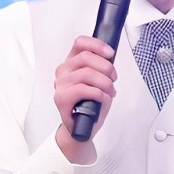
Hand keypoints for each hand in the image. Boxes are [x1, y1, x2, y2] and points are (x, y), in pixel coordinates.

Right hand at [54, 36, 116, 160]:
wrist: (82, 129)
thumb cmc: (90, 105)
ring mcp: (60, 85)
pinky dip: (99, 94)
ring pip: (87, 73)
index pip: (80, 43)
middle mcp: (63, 71)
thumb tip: (110, 58)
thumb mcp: (99, 82)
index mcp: (71, 63)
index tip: (110, 54)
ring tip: (110, 92)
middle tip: (113, 78)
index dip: (97, 45)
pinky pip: (84, 89)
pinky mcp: (62, 99)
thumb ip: (101, 68)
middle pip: (86, 57)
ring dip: (105, 83)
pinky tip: (102, 99)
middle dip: (106, 67)